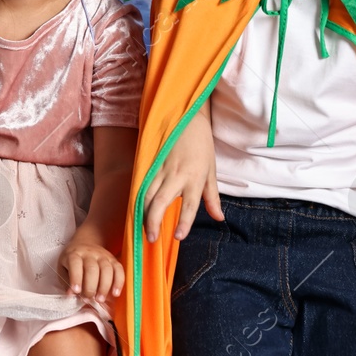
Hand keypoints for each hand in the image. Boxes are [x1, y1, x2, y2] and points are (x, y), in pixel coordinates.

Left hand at [61, 222, 123, 298]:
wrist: (85, 242)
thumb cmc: (72, 260)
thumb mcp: (63, 267)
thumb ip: (66, 281)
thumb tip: (71, 294)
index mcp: (74, 254)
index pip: (75, 264)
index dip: (76, 278)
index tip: (76, 291)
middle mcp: (89, 253)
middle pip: (92, 269)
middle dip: (91, 286)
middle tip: (88, 298)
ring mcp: (103, 255)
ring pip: (107, 269)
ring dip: (104, 287)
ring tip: (100, 299)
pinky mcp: (113, 259)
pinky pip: (119, 270)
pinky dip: (118, 282)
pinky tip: (115, 294)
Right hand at [143, 108, 223, 242]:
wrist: (187, 117)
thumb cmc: (201, 145)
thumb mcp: (211, 172)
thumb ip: (212, 197)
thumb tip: (219, 218)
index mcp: (195, 178)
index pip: (189, 205)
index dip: (184, 222)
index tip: (178, 237)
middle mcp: (177, 175)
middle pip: (160, 202)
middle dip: (153, 221)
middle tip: (151, 238)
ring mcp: (161, 168)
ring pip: (146, 194)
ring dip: (143, 212)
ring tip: (142, 227)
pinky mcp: (150, 162)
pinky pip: (141, 183)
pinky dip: (138, 197)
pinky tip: (136, 208)